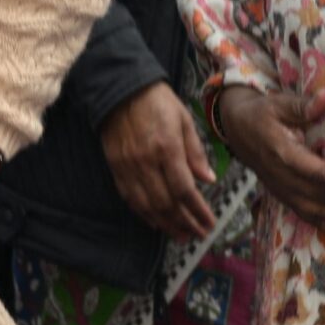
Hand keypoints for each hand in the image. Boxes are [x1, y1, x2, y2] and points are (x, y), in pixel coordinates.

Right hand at [98, 83, 217, 241]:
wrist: (120, 89)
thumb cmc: (157, 102)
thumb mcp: (184, 120)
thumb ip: (195, 152)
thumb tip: (208, 180)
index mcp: (167, 148)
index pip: (184, 189)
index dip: (197, 211)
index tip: (209, 223)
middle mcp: (145, 161)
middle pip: (166, 203)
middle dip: (184, 223)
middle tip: (197, 235)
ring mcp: (127, 166)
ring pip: (146, 205)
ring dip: (165, 224)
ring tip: (180, 235)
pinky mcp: (114, 167)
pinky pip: (129, 197)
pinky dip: (143, 213)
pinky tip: (155, 222)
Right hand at [215, 80, 324, 240]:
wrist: (235, 128)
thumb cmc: (261, 113)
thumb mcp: (277, 103)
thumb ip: (301, 105)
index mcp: (280, 151)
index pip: (313, 170)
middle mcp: (280, 175)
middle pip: (317, 194)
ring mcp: (280, 188)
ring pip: (313, 209)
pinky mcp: (282, 195)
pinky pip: (305, 214)